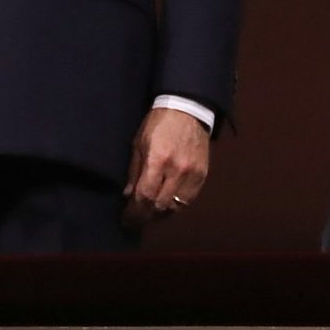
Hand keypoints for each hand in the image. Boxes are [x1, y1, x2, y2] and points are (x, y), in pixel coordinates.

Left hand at [122, 107, 208, 226]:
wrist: (188, 109)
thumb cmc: (159, 123)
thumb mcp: (139, 142)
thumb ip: (134, 170)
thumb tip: (127, 195)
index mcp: (158, 160)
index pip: (145, 196)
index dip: (134, 212)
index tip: (126, 219)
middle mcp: (177, 170)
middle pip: (160, 206)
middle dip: (145, 217)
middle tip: (135, 220)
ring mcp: (192, 173)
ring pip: (176, 207)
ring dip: (160, 214)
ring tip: (150, 214)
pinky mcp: (203, 174)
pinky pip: (189, 200)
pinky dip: (176, 206)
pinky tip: (167, 204)